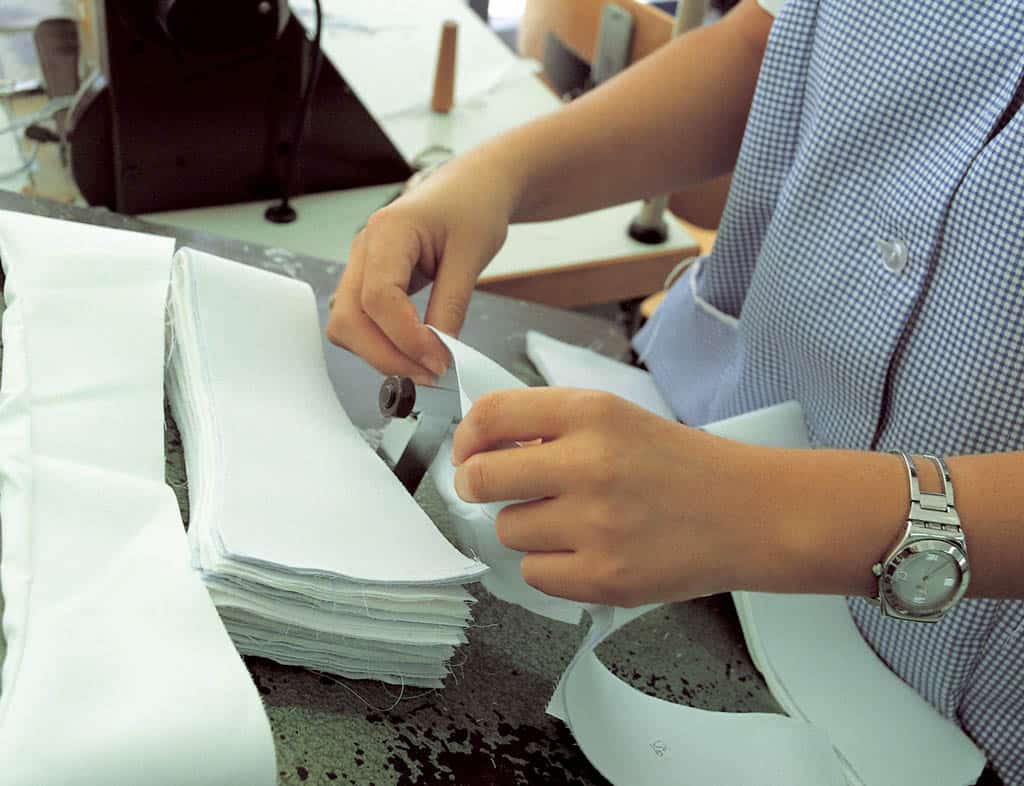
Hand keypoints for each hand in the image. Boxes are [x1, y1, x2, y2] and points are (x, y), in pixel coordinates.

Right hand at [326, 155, 517, 381]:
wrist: (474, 185)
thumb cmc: (474, 206)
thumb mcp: (472, 254)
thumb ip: (451, 305)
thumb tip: (438, 354)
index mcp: (388, 230)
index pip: (379, 298)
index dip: (405, 338)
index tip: (437, 361)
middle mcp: (364, 247)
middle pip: (349, 318)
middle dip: (385, 355)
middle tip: (429, 376)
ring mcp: (362, 265)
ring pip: (348, 325)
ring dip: (381, 353)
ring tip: (424, 367)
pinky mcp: (370, 280)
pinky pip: (362, 321)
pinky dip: (383, 343)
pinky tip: (414, 352)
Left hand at [451, 388, 779, 606]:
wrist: (750, 513)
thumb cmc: (684, 466)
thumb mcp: (620, 418)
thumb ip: (554, 425)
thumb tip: (485, 447)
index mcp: (592, 413)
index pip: (492, 415)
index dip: (467, 436)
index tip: (466, 452)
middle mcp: (589, 464)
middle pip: (482, 478)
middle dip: (478, 486)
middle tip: (493, 490)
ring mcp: (595, 525)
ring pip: (508, 530)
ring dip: (526, 528)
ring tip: (570, 522)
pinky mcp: (603, 577)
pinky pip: (534, 573)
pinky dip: (550, 566)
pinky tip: (584, 552)